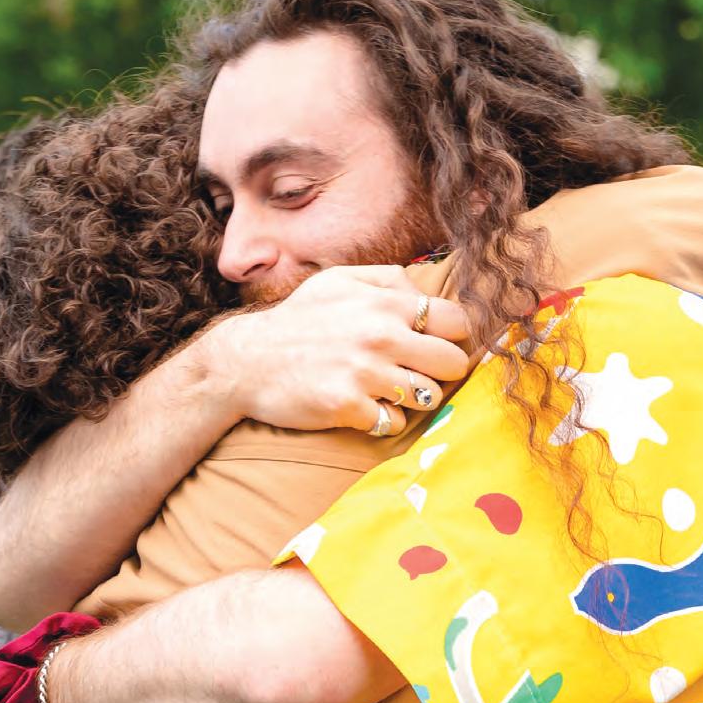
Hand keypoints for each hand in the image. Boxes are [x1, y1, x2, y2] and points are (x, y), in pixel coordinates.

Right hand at [205, 266, 471, 435]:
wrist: (246, 361)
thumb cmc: (298, 320)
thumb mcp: (338, 281)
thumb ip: (387, 279)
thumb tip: (423, 291)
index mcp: (384, 303)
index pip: (456, 320)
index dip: (453, 335)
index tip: (437, 344)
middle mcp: (380, 336)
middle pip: (453, 363)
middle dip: (440, 371)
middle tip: (417, 372)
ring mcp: (365, 373)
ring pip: (429, 396)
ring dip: (413, 398)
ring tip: (388, 391)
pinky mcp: (349, 407)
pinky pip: (395, 422)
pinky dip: (385, 419)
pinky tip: (365, 407)